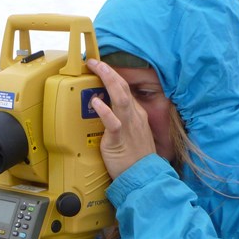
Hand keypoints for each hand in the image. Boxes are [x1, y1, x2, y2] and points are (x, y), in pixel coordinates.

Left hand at [86, 59, 156, 178]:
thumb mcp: (132, 136)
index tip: (101, 68)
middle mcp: (134, 117)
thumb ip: (122, 123)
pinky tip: (96, 102)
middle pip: (123, 88)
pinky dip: (104, 110)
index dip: (113, 77)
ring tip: (96, 68)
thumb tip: (107, 114)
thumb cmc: (136, 161)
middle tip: (95, 61)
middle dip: (109, 71)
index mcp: (137, 115)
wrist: (144, 178)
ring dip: (108, 80)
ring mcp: (128, 127)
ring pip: (121, 97)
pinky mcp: (119, 139)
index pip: (125, 90)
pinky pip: (113, 122)